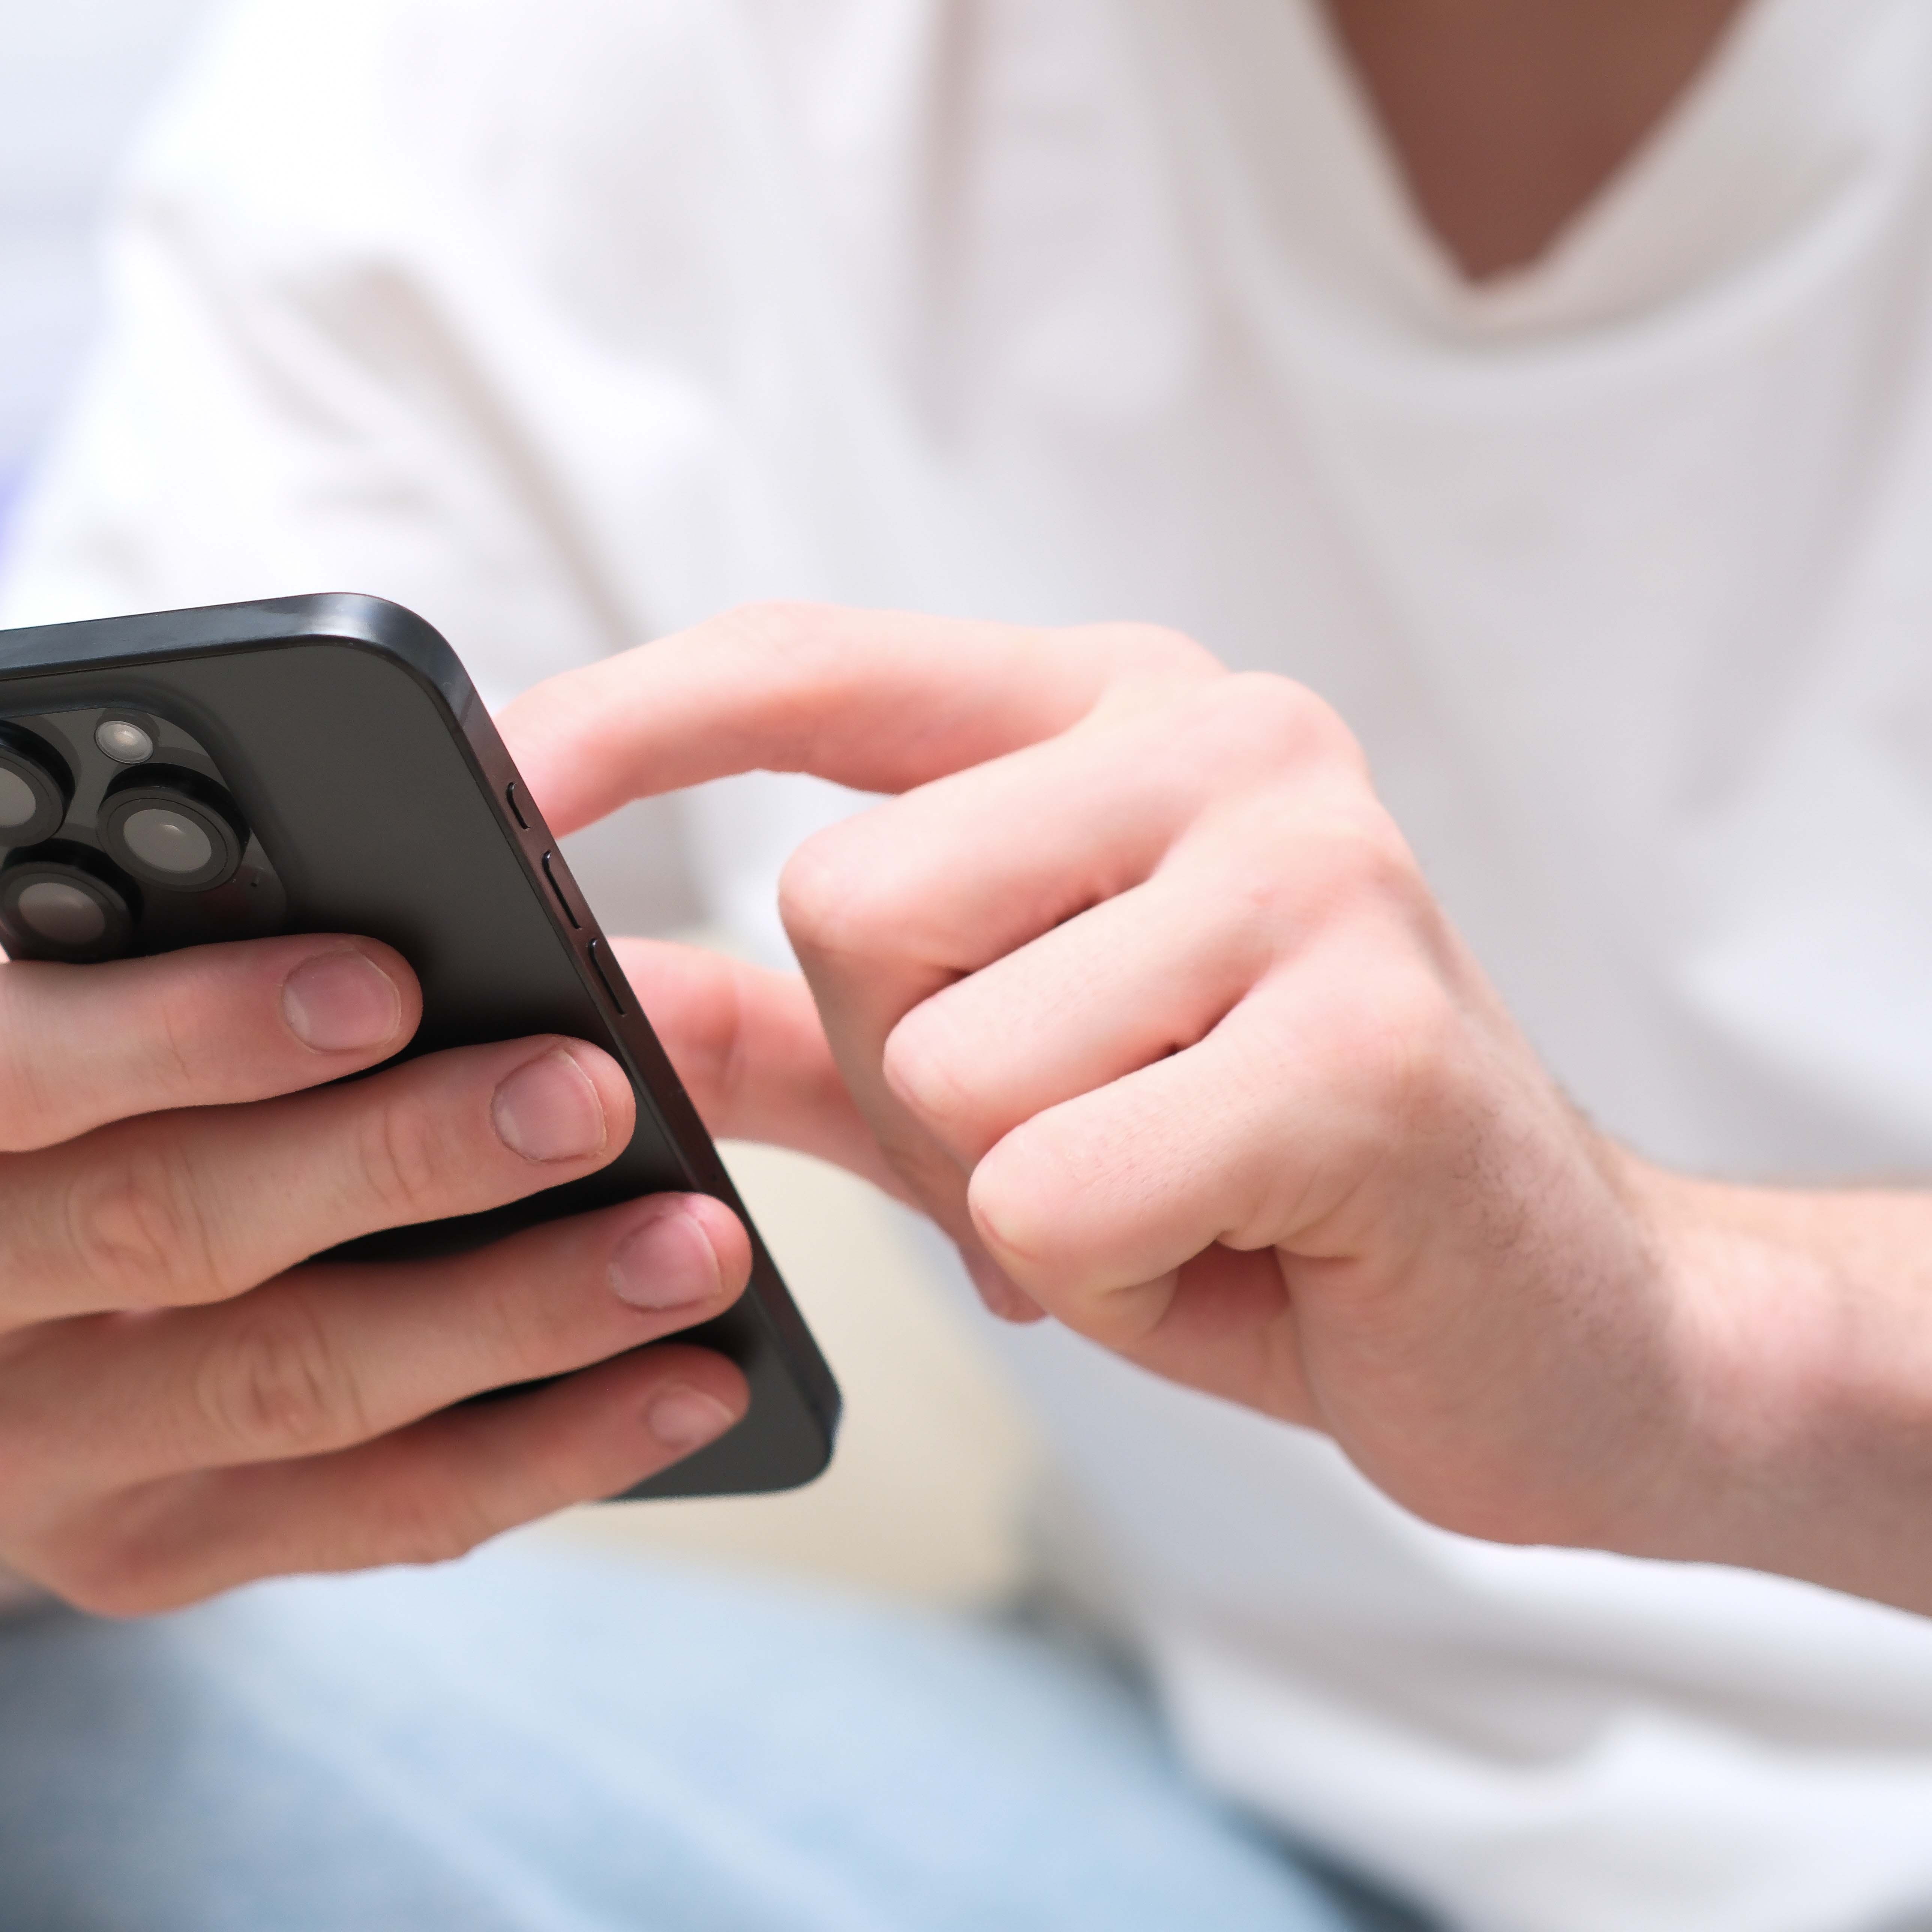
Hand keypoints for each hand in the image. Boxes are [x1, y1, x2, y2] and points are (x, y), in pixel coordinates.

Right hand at [0, 888, 754, 1615]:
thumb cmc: (27, 1045)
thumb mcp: (41, 936)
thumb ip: (185, 893)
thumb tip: (477, 867)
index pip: (5, 1058)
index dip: (195, 1025)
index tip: (384, 978)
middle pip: (168, 1232)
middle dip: (402, 1161)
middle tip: (594, 1096)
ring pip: (287, 1390)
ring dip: (515, 1321)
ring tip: (690, 1247)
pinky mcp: (119, 1564)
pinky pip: (354, 1523)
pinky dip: (536, 1458)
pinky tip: (674, 1390)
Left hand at [505, 605, 1727, 1559]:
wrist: (1557, 1324)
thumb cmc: (1250, 1188)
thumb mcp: (980, 1086)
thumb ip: (778, 1029)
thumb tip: (572, 986)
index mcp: (1118, 718)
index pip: (814, 663)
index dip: (636, 715)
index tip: (498, 775)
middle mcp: (1222, 745)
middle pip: (847, 911)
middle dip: (917, 1084)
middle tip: (1083, 1135)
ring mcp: (1313, 872)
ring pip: (943, 1070)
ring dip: (1021, 1194)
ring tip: (1173, 1191)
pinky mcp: (1366, 1042)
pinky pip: (1055, 1196)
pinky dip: (1113, 1277)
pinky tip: (1241, 1247)